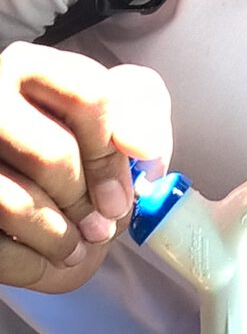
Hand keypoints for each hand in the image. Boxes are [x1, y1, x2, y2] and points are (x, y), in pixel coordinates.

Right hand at [0, 42, 171, 292]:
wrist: (35, 203)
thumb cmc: (81, 158)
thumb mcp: (117, 124)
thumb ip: (143, 118)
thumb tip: (145, 147)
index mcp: (32, 69)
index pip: (88, 94)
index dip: (114, 154)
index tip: (121, 194)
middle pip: (52, 155)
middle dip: (86, 204)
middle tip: (100, 227)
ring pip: (15, 205)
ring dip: (61, 239)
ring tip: (75, 246)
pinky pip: (2, 249)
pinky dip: (35, 264)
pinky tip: (47, 256)